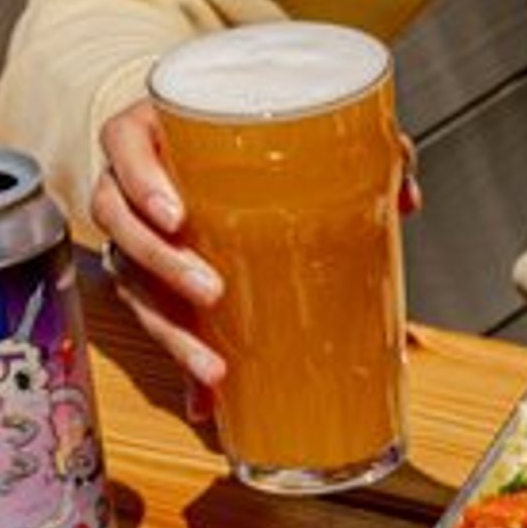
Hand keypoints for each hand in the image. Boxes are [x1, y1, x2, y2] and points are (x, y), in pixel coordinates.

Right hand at [84, 96, 426, 422]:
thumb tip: (404, 195)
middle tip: (212, 291)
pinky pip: (157, 324)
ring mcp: (135, 237)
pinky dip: (182, 365)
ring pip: (133, 283)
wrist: (201, 153)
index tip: (175, 215)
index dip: (142, 181)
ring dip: (171, 331)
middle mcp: (131, 187)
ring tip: (212, 366)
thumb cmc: (239, 139)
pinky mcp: (150, 282)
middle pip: (121, 224)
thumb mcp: (292, 128)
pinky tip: (206, 399)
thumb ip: (353, 147)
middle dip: (165, 264)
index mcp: (152, 136)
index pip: (123, 148)